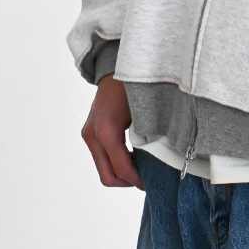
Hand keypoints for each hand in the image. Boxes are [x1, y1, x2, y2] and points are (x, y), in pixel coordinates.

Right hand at [80, 75, 143, 189]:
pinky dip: (116, 162)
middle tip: (147, 179)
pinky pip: (102, 157)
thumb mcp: (145, 112)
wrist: (116, 65)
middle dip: (128, 182)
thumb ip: (149, 138)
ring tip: (142, 168)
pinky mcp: (89, 132)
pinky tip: (133, 156)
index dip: (137, 180)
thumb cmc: (134, 84)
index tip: (152, 183)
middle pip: (107, 176)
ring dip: (122, 173)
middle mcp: (92, 134)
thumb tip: (160, 163)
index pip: (121, 168)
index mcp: (106, 130)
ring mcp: (88, 133)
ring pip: (103, 169)